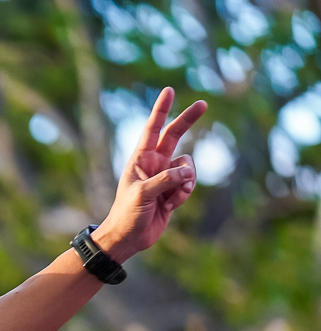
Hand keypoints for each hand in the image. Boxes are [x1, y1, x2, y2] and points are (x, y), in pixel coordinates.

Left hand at [94, 87, 205, 261]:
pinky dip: (184, 193)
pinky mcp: (172, 192)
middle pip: (175, 136)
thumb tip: (187, 171)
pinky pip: (188, 184)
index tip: (168, 91)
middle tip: (203, 103)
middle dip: (188, 121)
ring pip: (187, 166)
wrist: (128, 239)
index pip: (152, 129)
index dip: (161, 110)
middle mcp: (154, 164)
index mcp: (140, 159)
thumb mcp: (144, 194)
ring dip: (186, 179)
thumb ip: (166, 180)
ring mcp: (164, 177)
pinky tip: (171, 206)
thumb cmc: (127, 215)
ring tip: (172, 196)